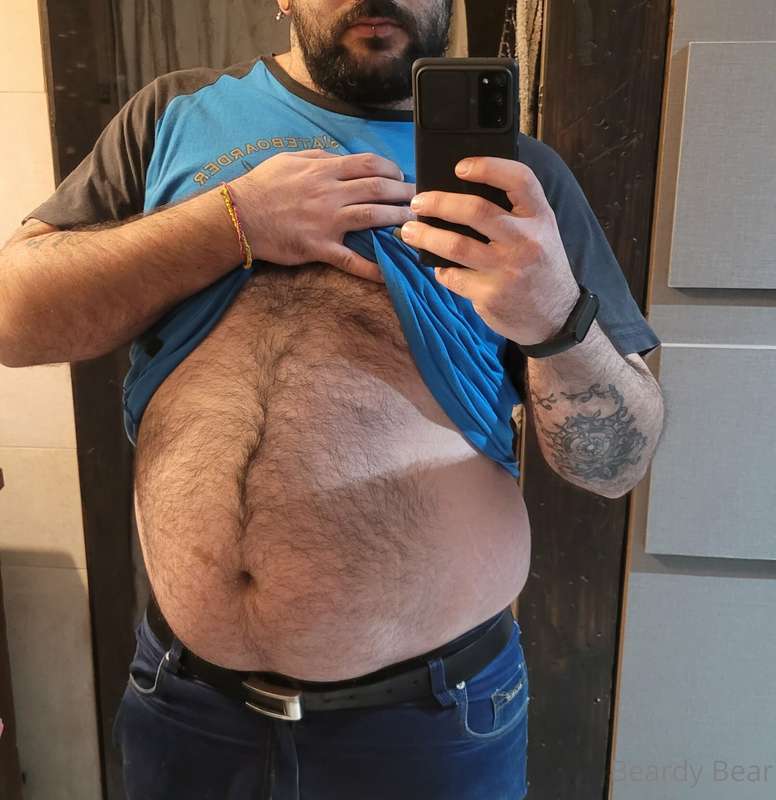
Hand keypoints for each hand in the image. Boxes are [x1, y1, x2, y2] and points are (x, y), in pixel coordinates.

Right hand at [230, 149, 416, 283]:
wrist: (238, 216)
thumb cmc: (262, 186)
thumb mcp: (289, 159)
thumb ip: (319, 157)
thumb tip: (342, 158)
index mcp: (323, 170)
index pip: (368, 164)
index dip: (391, 169)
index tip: (401, 177)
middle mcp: (329, 193)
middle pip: (377, 188)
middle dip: (404, 192)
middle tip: (419, 200)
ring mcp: (326, 221)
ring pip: (372, 216)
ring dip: (397, 219)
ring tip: (415, 224)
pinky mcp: (319, 247)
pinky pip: (350, 259)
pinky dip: (371, 268)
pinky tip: (389, 273)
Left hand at [399, 157, 579, 343]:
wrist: (556, 317)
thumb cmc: (540, 267)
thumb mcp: (541, 233)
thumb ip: (514, 213)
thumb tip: (459, 194)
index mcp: (540, 218)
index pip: (519, 180)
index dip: (488, 167)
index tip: (460, 167)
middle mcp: (526, 241)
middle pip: (475, 210)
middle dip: (438, 202)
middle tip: (418, 202)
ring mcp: (507, 270)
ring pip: (455, 245)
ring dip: (425, 235)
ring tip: (409, 231)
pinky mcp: (490, 296)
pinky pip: (453, 277)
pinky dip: (441, 270)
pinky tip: (439, 266)